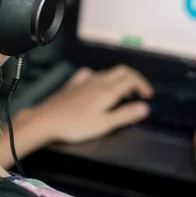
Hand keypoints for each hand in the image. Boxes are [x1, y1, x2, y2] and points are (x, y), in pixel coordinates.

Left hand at [32, 65, 153, 143]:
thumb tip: (145, 107)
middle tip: (139, 93)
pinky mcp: (73, 83)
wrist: (46, 120)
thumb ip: (125, 115)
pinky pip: (92, 74)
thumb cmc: (76, 125)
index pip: (132, 78)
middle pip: (121, 71)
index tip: (148, 96)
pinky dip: (102, 78)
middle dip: (134, 79)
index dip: (143, 85)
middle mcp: (97, 80)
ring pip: (107, 72)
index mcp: (108, 90)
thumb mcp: (104, 124)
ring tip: (122, 94)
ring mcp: (84, 80)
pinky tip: (97, 87)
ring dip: (119, 80)